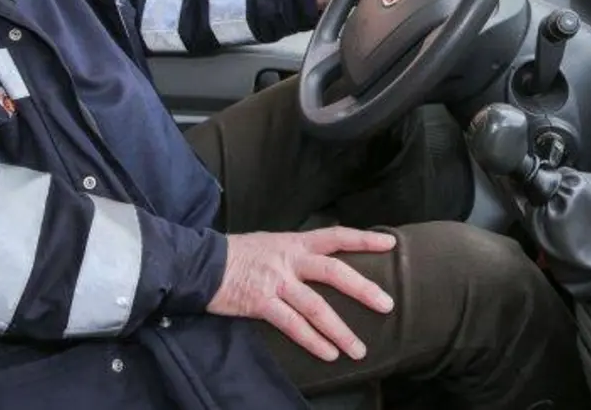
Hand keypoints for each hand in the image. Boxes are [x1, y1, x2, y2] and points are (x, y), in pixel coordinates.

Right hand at [206, 228, 396, 361]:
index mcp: (294, 242)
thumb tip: (322, 264)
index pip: (335, 236)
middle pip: (333, 272)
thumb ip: (296, 254)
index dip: (363, 240)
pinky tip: (328, 354)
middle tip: (386, 305)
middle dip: (362, 289)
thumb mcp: (271, 244)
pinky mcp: (261, 303)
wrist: (201, 263)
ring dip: (340, 330)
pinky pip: (292, 325)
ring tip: (359, 349)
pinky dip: (312, 341)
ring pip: (316, 307)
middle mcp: (289, 260)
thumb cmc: (237, 255)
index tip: (389, 244)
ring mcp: (276, 282)